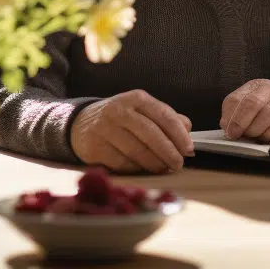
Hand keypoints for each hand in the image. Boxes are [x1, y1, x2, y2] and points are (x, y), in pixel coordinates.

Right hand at [70, 89, 193, 173]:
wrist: (81, 124)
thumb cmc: (121, 119)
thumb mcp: (142, 111)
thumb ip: (166, 118)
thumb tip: (188, 130)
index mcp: (136, 98)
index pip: (164, 115)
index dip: (179, 134)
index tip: (189, 150)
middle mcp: (119, 111)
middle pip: (151, 134)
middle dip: (168, 152)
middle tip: (178, 164)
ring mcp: (104, 129)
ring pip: (137, 151)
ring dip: (155, 164)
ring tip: (164, 169)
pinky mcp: (94, 148)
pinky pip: (122, 163)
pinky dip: (137, 169)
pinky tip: (144, 170)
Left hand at [220, 79, 269, 141]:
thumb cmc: (266, 116)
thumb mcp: (247, 112)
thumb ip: (234, 116)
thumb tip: (227, 126)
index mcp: (256, 86)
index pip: (236, 99)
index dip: (232, 117)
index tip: (230, 133)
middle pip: (253, 102)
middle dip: (244, 123)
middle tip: (243, 136)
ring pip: (269, 112)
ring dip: (259, 130)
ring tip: (257, 138)